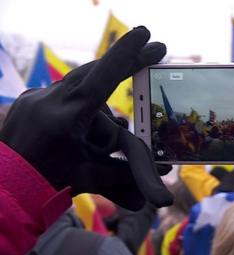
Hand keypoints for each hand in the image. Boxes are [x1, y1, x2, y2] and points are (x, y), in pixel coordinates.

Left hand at [0, 26, 172, 210]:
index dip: (128, 54)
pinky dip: (76, 104)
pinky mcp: (28, 100)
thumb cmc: (44, 184)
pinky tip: (74, 129)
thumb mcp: (87, 177)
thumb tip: (163, 177)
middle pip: (95, 71)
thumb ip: (126, 173)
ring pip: (79, 86)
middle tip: (151, 48)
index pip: (104, 76)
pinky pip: (61, 93)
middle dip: (124, 61)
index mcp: (68, 117)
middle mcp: (50, 99)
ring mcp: (36, 97)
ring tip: (92, 137)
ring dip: (95, 101)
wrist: (2, 187)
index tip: (146, 34)